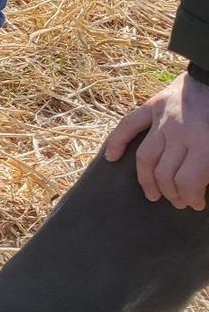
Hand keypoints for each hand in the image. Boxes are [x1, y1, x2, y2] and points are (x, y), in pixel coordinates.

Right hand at [103, 70, 208, 209]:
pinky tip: (112, 158)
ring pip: (145, 158)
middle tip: (179, 202)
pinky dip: (117, 141)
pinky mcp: (151, 107)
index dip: (190, 198)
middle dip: (172, 194)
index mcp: (203, 143)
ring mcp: (161, 120)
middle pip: (164, 174)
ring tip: (154, 194)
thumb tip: (203, 185)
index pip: (187, 181)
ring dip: (147, 180)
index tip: (197, 204)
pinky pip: (128, 125)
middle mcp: (178, 133)